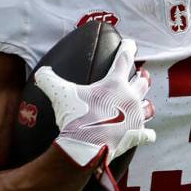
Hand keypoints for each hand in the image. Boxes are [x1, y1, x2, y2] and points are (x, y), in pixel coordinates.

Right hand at [34, 39, 154, 190]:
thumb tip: (41, 72)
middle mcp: (129, 97)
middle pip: (142, 82)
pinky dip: (147, 133)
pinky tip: (148, 134)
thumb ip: (49, 79)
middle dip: (141, 77)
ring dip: (146, 102)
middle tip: (141, 74)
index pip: (124, 59)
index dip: (128, 48)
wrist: (84, 147)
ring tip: (145, 101)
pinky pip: (147, 133)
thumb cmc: (75, 117)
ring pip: (148, 105)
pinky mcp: (136, 134)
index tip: (131, 43)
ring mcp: (135, 116)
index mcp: (114, 84)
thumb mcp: (59, 93)